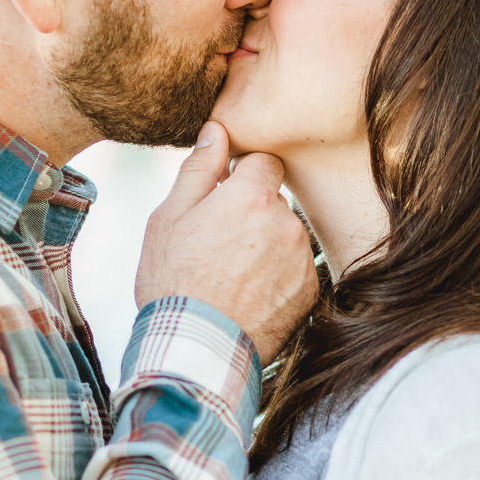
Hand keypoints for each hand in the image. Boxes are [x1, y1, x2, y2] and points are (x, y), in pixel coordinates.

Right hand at [135, 121, 317, 364]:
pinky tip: (248, 296)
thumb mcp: (169, 218)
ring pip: (286, 237)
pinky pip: (295, 270)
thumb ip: (199, 169)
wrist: (196, 348)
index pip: (265, 161)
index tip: (224, 198)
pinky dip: (277, 278)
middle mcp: (286, 222)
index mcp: (252, 196)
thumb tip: (216, 130)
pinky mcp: (310, 291)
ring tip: (231, 277)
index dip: (243, 177)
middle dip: (252, 214)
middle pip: (274, 202)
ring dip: (266, 247)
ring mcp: (302, 258)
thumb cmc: (174, 281)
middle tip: (217, 247)